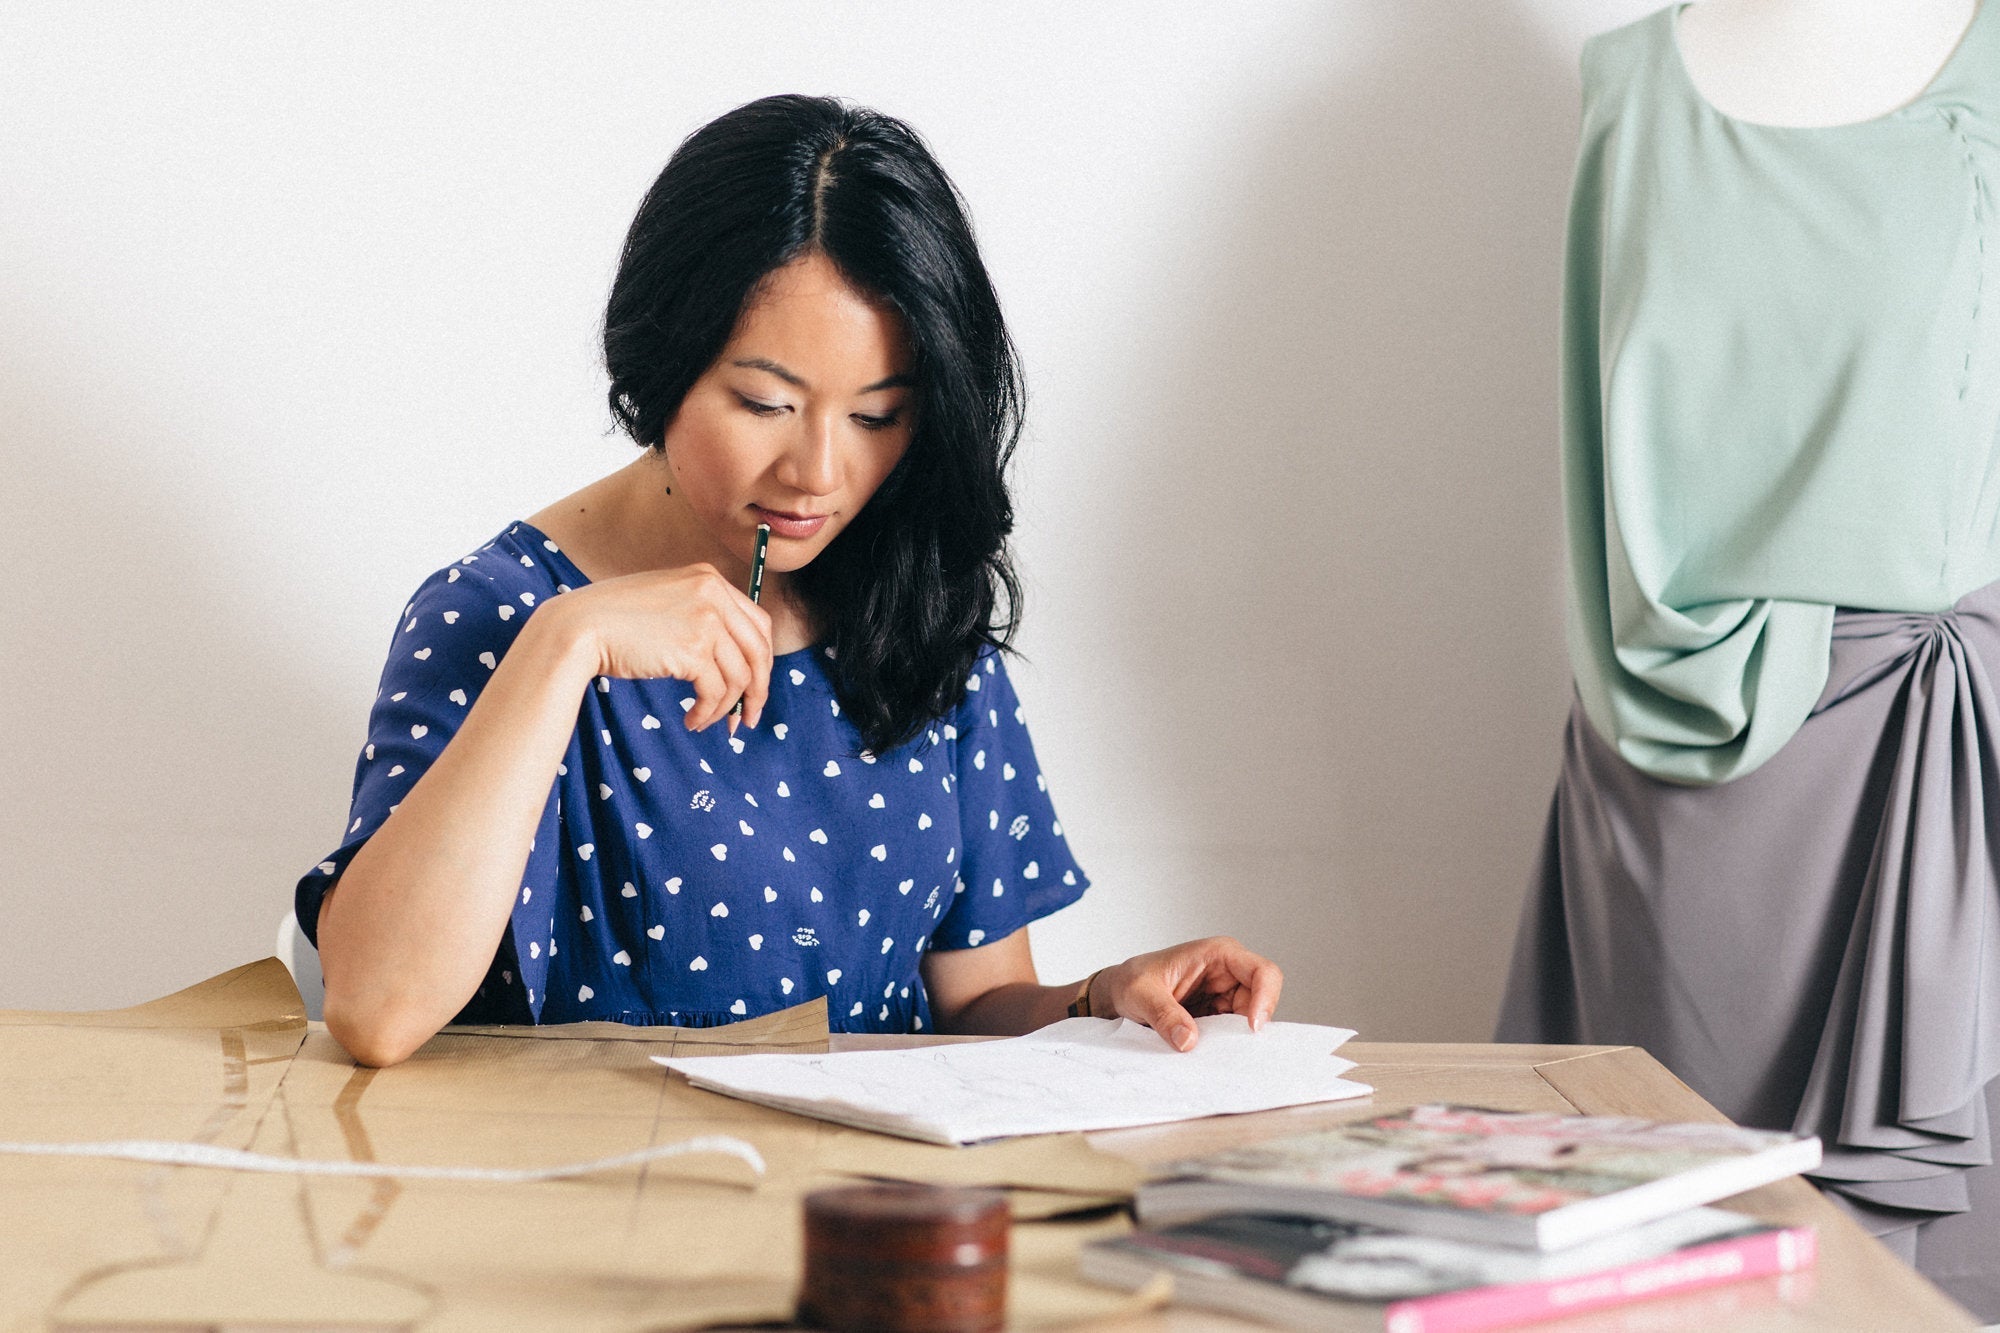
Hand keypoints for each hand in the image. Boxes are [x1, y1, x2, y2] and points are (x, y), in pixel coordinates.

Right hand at [555, 564, 773, 731]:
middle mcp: (713, 594)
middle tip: (747, 717)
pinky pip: (715, 692)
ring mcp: (705, 621)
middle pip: (758, 650)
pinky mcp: (692, 650)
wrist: (579, 627)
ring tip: (707, 722)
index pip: (758, 623)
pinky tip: (692, 720)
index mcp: (709, 578)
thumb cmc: (615, 619)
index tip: (754, 685)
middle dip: (757, 690)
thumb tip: (735, 663)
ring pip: (739, 677)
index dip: (761, 660)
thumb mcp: (666, 600)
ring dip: (726, 708)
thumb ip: (701, 615)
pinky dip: (707, 712)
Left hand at [1094, 937, 1282, 1051]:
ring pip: (1249, 1020)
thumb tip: (1188, 1041)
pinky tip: (1208, 1054)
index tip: (1251, 1028)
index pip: (1262, 972)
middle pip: (1261, 1000)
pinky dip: (1224, 1045)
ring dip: (1234, 1038)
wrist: (1118, 993)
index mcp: (1217, 954)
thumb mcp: (1140, 994)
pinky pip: (1232, 1032)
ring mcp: (1224, 994)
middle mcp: (1228, 972)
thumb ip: (1163, 1015)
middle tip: (1229, 1050)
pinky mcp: (1217, 1014)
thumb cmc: (1131, 980)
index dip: (1265, 999)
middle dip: (1248, 1026)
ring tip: (1211, 1052)